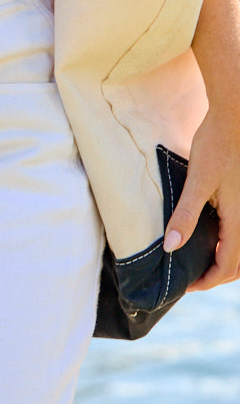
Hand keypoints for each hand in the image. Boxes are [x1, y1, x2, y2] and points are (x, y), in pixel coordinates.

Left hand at [164, 104, 239, 290]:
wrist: (233, 117)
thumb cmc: (216, 145)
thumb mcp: (197, 181)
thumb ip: (185, 214)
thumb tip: (171, 247)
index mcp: (238, 219)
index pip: (228, 265)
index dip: (209, 281)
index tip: (188, 286)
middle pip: (237, 262)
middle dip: (216, 275)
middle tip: (191, 278)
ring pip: (239, 247)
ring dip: (222, 259)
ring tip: (197, 260)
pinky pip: (236, 229)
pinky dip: (225, 241)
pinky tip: (207, 233)